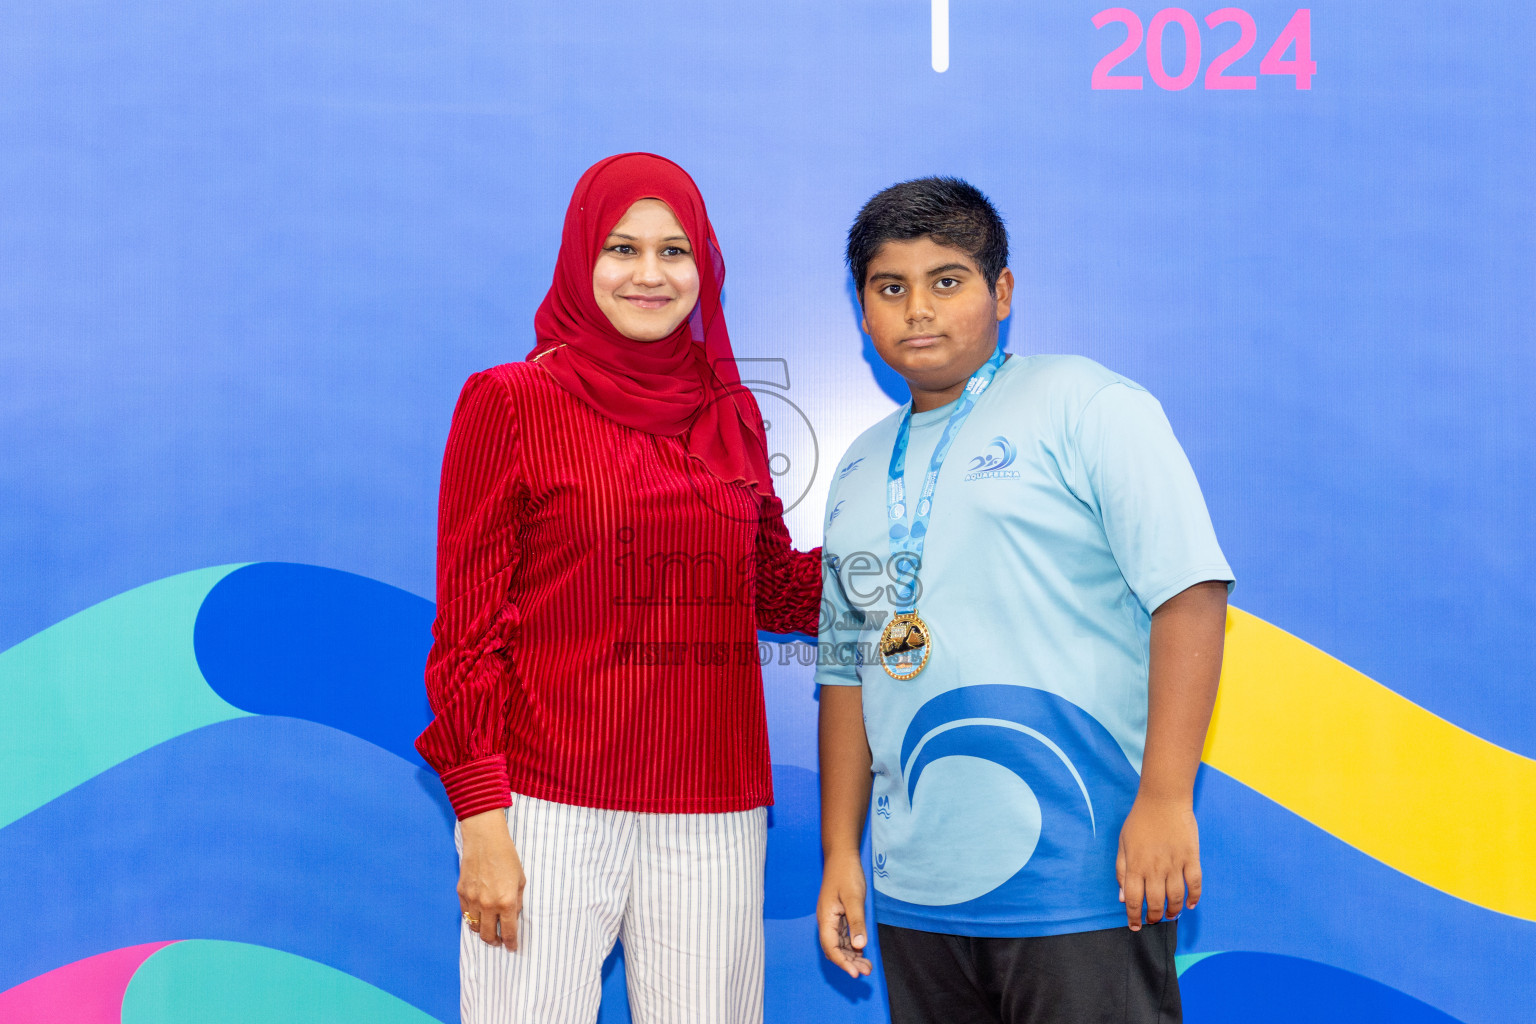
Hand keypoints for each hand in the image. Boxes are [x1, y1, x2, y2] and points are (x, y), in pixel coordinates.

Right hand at [458, 809, 525, 948]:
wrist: (485, 841)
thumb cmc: (507, 858)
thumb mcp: (520, 881)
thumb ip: (516, 902)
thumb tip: (512, 918)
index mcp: (506, 902)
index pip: (508, 932)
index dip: (510, 943)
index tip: (512, 947)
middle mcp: (488, 904)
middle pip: (487, 935)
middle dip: (494, 942)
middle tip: (499, 941)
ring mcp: (472, 900)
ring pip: (474, 927)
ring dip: (482, 931)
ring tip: (488, 929)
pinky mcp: (461, 893)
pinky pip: (466, 914)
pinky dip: (472, 918)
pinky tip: (478, 916)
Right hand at [817, 850, 872, 977]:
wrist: (842, 856)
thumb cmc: (846, 874)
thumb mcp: (854, 898)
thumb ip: (856, 922)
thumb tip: (859, 946)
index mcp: (826, 918)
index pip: (831, 947)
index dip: (843, 962)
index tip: (855, 974)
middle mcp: (827, 921)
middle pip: (835, 949)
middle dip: (849, 962)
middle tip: (866, 972)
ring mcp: (832, 919)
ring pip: (840, 944)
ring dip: (851, 956)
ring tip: (867, 967)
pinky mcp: (839, 915)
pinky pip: (843, 936)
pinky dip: (852, 946)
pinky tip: (862, 951)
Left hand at [1116, 795, 1200, 930]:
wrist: (1163, 799)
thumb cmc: (1140, 820)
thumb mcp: (1123, 843)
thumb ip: (1121, 870)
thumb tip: (1123, 897)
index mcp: (1135, 865)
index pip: (1133, 900)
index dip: (1134, 917)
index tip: (1135, 926)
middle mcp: (1155, 868)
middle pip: (1155, 903)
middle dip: (1153, 917)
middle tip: (1153, 920)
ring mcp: (1175, 864)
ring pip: (1176, 898)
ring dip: (1173, 911)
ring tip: (1170, 915)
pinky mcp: (1192, 858)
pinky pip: (1195, 884)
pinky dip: (1194, 897)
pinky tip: (1190, 905)